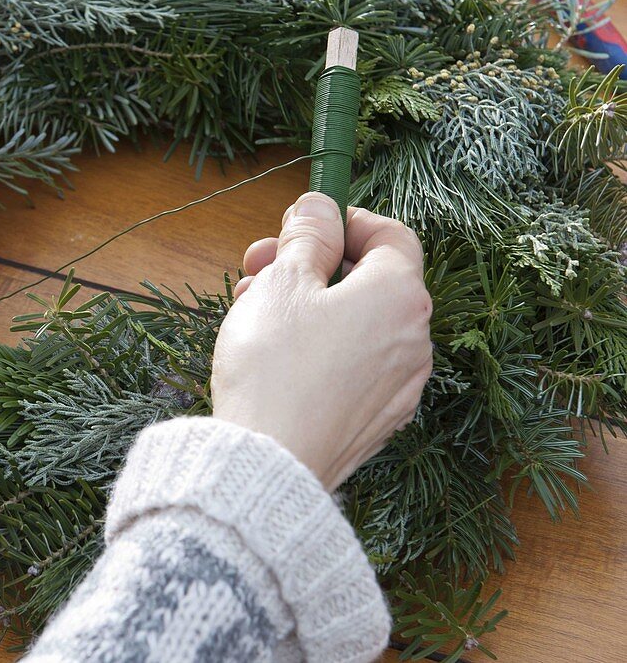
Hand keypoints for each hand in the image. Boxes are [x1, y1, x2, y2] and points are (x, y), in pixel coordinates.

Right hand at [212, 193, 432, 490]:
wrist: (270, 462)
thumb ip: (307, 236)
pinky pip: (355, 366)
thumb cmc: (275, 366)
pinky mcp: (378, 420)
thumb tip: (320, 206)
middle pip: (370, 280)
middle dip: (313, 265)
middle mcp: (414, 339)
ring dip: (311, 306)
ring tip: (253, 310)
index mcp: (399, 295)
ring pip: (358, 325)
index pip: (391, 234)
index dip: (345, 220)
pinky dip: (322, 349)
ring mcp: (400, 385)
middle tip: (258, 267)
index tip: (303, 225)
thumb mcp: (282, 282)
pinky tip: (276, 355)